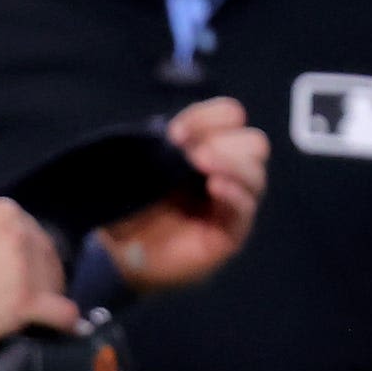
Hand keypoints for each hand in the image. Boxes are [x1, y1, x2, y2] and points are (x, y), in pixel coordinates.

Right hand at [0, 198, 76, 350]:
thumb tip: (3, 249)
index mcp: (5, 213)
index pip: (33, 230)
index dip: (29, 250)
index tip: (19, 264)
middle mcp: (21, 235)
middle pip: (49, 255)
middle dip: (42, 272)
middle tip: (27, 290)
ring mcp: (26, 270)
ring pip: (57, 283)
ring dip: (49, 296)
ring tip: (36, 309)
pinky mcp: (26, 303)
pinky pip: (62, 312)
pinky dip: (65, 321)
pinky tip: (64, 326)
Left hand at [100, 97, 266, 293]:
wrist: (117, 254)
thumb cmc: (126, 206)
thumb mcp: (134, 168)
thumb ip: (154, 145)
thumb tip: (178, 136)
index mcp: (204, 147)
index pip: (228, 116)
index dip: (207, 117)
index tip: (174, 134)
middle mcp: (224, 173)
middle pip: (254, 143)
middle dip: (225, 141)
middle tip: (191, 152)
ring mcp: (229, 204)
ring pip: (255, 174)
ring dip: (232, 164)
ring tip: (201, 164)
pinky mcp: (229, 234)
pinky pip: (245, 209)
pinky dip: (234, 194)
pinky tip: (215, 187)